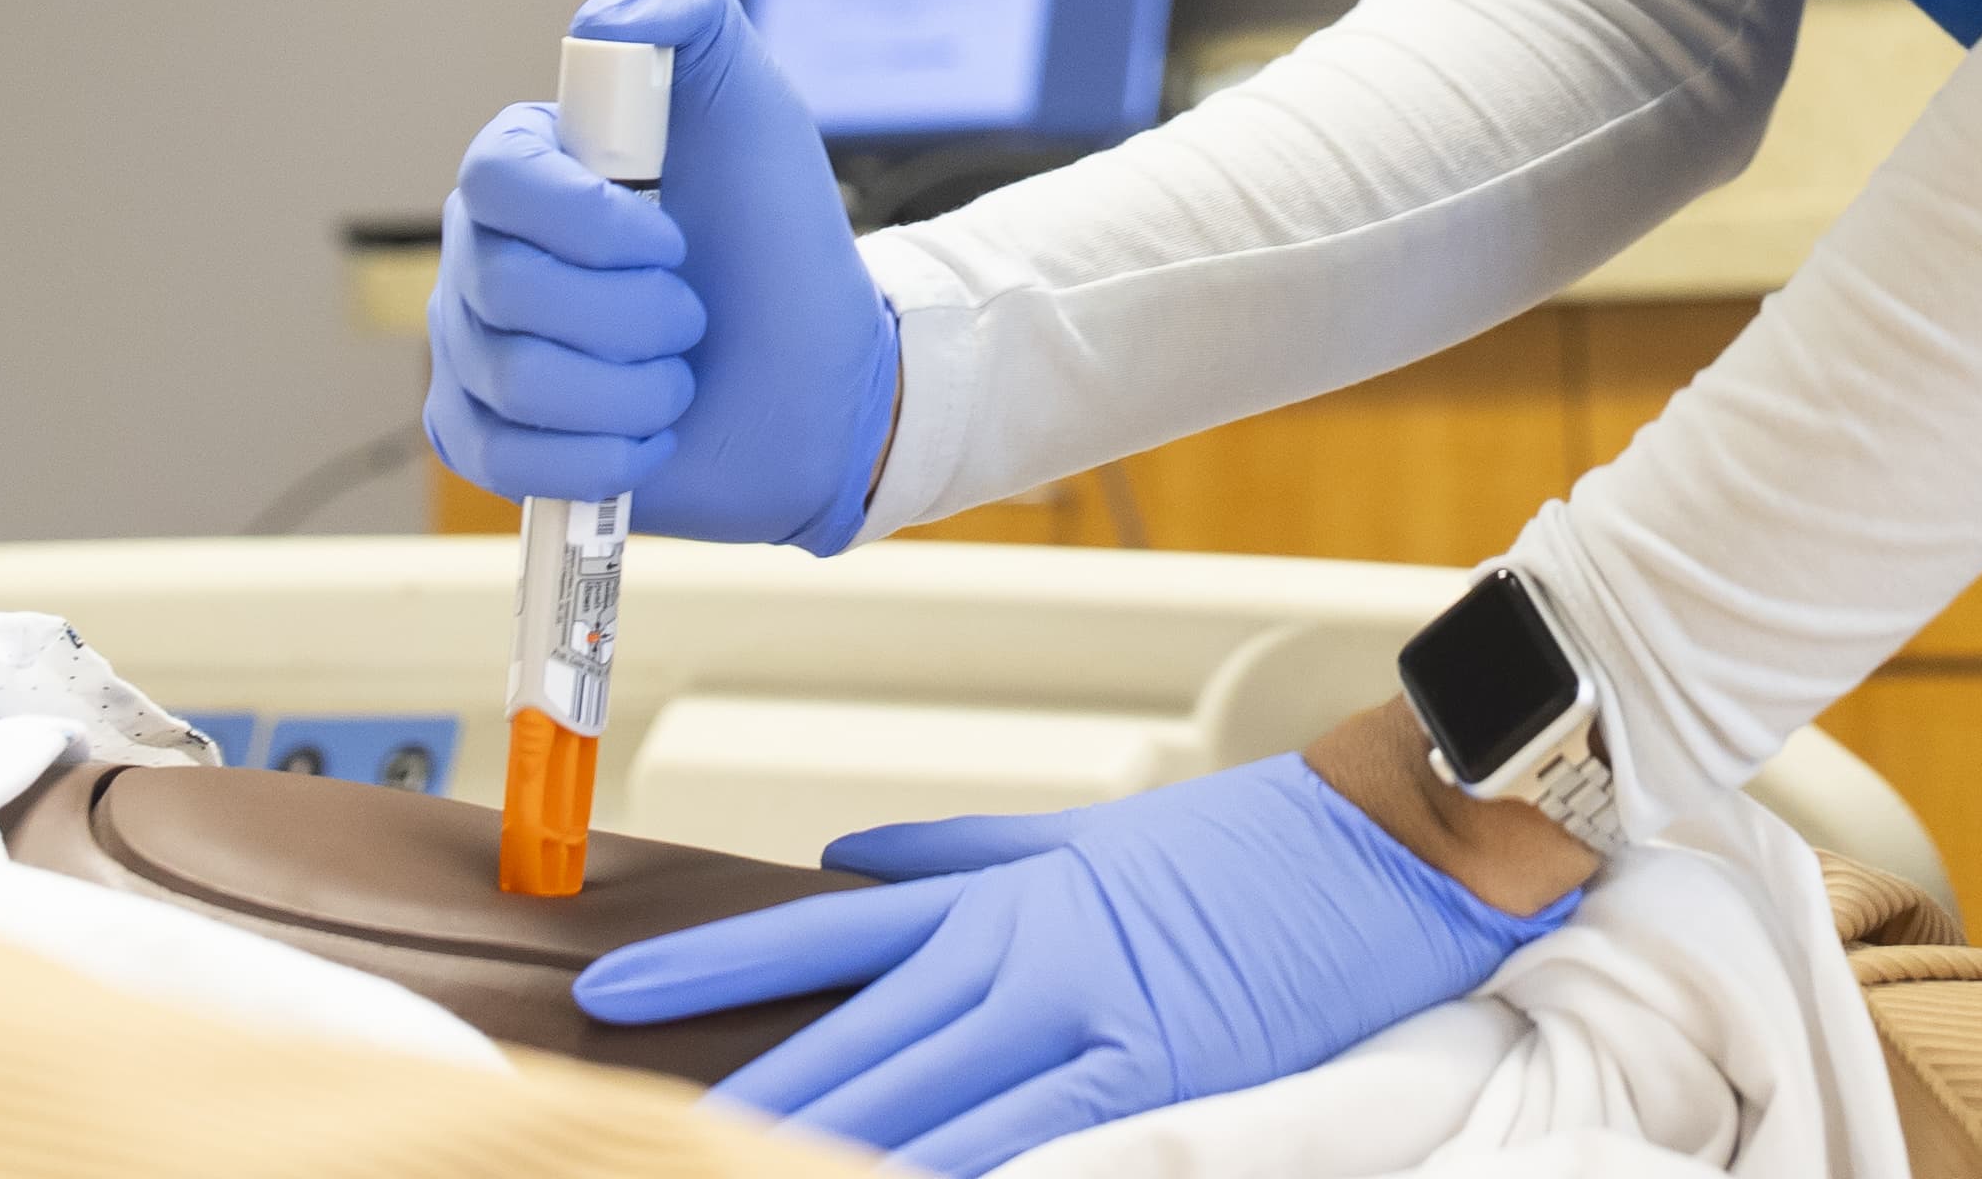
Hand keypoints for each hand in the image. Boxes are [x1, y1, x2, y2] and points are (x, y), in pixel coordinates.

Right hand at [424, 0, 900, 548]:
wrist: (815, 375)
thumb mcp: (753, 105)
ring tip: (679, 375)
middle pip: (503, 288)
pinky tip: (646, 437)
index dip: (587, 221)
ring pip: (512, 381)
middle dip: (632, 315)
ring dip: (631, 390)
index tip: (673, 237)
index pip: (495, 178)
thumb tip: (602, 22)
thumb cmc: (777, 235)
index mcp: (529, 166)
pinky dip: (596, 457)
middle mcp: (482, 251)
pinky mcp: (484, 440)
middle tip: (693, 315)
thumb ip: (692, 15)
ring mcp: (473, 349)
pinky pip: (498, 458)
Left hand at [575, 751, 1570, 1170]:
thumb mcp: (1081, 836)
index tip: (604, 990)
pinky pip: (1015, 1146)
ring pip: (908, 1107)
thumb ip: (954, 851)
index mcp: (994, 896)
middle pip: (841, 1048)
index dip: (702, 967)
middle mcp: (1015, 954)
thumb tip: (842, 858)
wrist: (1377, 846)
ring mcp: (1075, 1019)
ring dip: (815, 1148)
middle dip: (734, 1105)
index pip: (813, 940)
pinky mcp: (1139, 1073)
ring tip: (722, 1167)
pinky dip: (948, 1170)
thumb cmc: (1246, 849)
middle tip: (628, 1134)